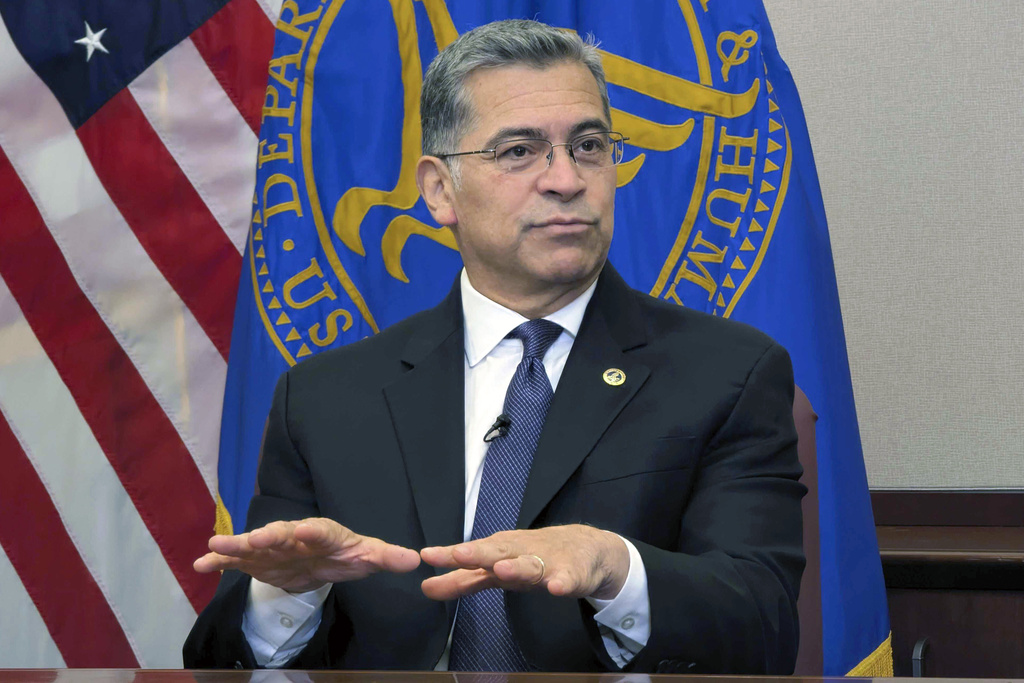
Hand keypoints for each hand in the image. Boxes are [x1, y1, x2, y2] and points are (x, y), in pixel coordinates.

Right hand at [193, 517, 420, 592]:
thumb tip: (415, 561)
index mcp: (323, 533)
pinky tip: (199, 565)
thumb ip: (387, 557)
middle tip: (255, 538)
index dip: (315, 531)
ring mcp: (272, 548)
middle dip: (269, 536)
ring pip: (253, 545)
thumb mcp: (367, 556)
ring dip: (235, 545)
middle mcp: (294, 536)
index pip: (321, 531)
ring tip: (216, 544)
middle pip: (282, 534)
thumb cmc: (346, 554)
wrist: (322, 559)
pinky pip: (235, 560)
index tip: (307, 530)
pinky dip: (218, 560)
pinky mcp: (256, 561)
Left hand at [419, 524, 628, 600]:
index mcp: (499, 551)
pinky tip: (556, 588)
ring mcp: (546, 562)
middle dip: (478, 553)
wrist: (585, 548)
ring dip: (516, 567)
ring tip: (502, 569)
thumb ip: (462, 580)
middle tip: (460, 554)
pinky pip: (567, 580)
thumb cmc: (532, 557)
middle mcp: (519, 552)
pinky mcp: (572, 574)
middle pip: (496, 552)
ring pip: (529, 565)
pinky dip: (562, 583)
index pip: (471, 554)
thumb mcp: (496, 569)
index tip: (428, 556)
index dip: (450, 556)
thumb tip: (425, 587)